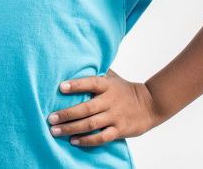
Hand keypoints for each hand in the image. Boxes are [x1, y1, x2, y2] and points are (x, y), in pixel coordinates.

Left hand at [46, 68, 160, 146]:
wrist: (151, 104)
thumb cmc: (126, 90)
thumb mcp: (113, 78)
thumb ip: (97, 74)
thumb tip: (77, 62)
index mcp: (108, 85)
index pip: (91, 83)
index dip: (76, 85)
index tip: (61, 87)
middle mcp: (110, 101)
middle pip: (86, 108)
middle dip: (67, 114)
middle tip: (51, 118)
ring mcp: (115, 116)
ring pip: (91, 124)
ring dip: (72, 128)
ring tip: (55, 131)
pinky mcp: (119, 130)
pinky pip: (101, 137)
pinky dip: (86, 140)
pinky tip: (73, 141)